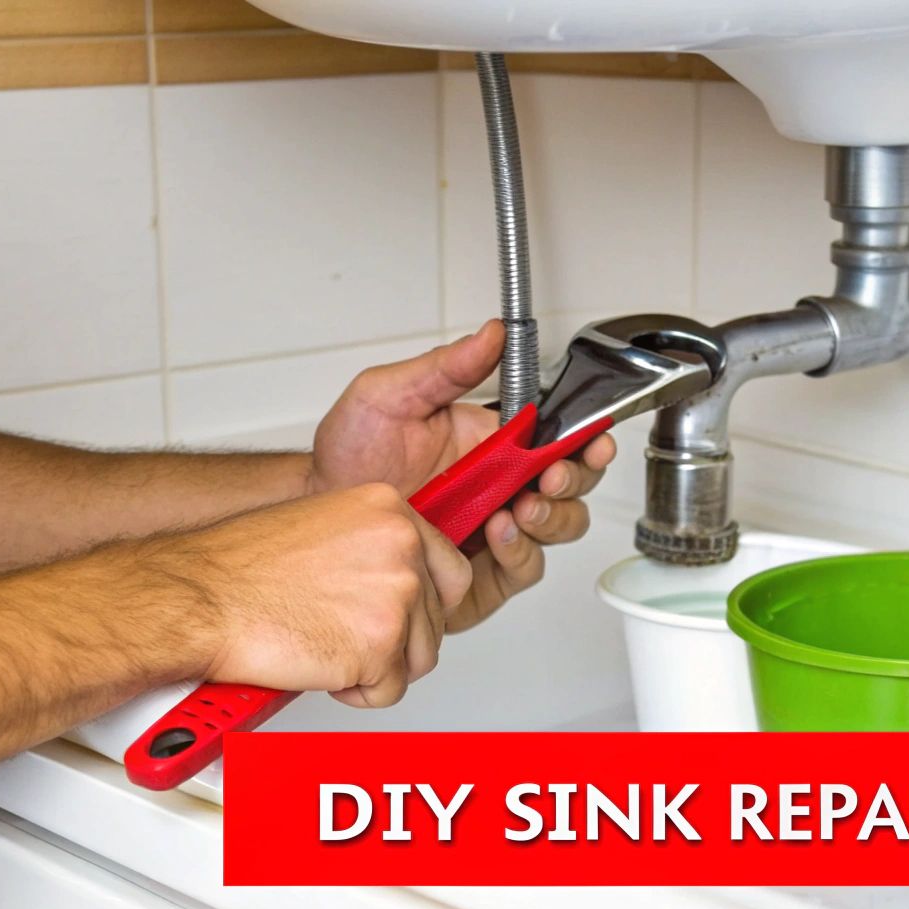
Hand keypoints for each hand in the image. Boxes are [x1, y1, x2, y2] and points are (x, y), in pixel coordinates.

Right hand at [164, 484, 473, 707]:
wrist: (197, 599)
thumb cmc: (238, 570)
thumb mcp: (321, 528)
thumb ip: (370, 547)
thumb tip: (396, 578)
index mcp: (389, 509)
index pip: (449, 571)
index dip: (421, 605)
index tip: (393, 615)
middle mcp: (401, 545)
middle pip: (436, 619)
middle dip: (396, 640)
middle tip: (344, 636)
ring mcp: (396, 594)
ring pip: (420, 657)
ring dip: (378, 666)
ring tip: (327, 646)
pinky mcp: (380, 645)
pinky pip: (390, 691)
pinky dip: (356, 692)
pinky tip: (320, 665)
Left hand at [310, 321, 616, 631]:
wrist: (315, 509)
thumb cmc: (348, 455)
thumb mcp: (388, 395)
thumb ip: (444, 366)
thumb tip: (490, 335)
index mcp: (493, 442)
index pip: (558, 439)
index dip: (586, 441)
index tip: (593, 438)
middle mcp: (500, 487)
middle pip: (571, 488)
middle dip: (574, 482)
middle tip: (551, 477)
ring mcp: (492, 531)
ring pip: (555, 530)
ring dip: (551, 518)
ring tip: (519, 508)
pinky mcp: (478, 574)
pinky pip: (521, 570)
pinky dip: (518, 554)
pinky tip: (495, 536)